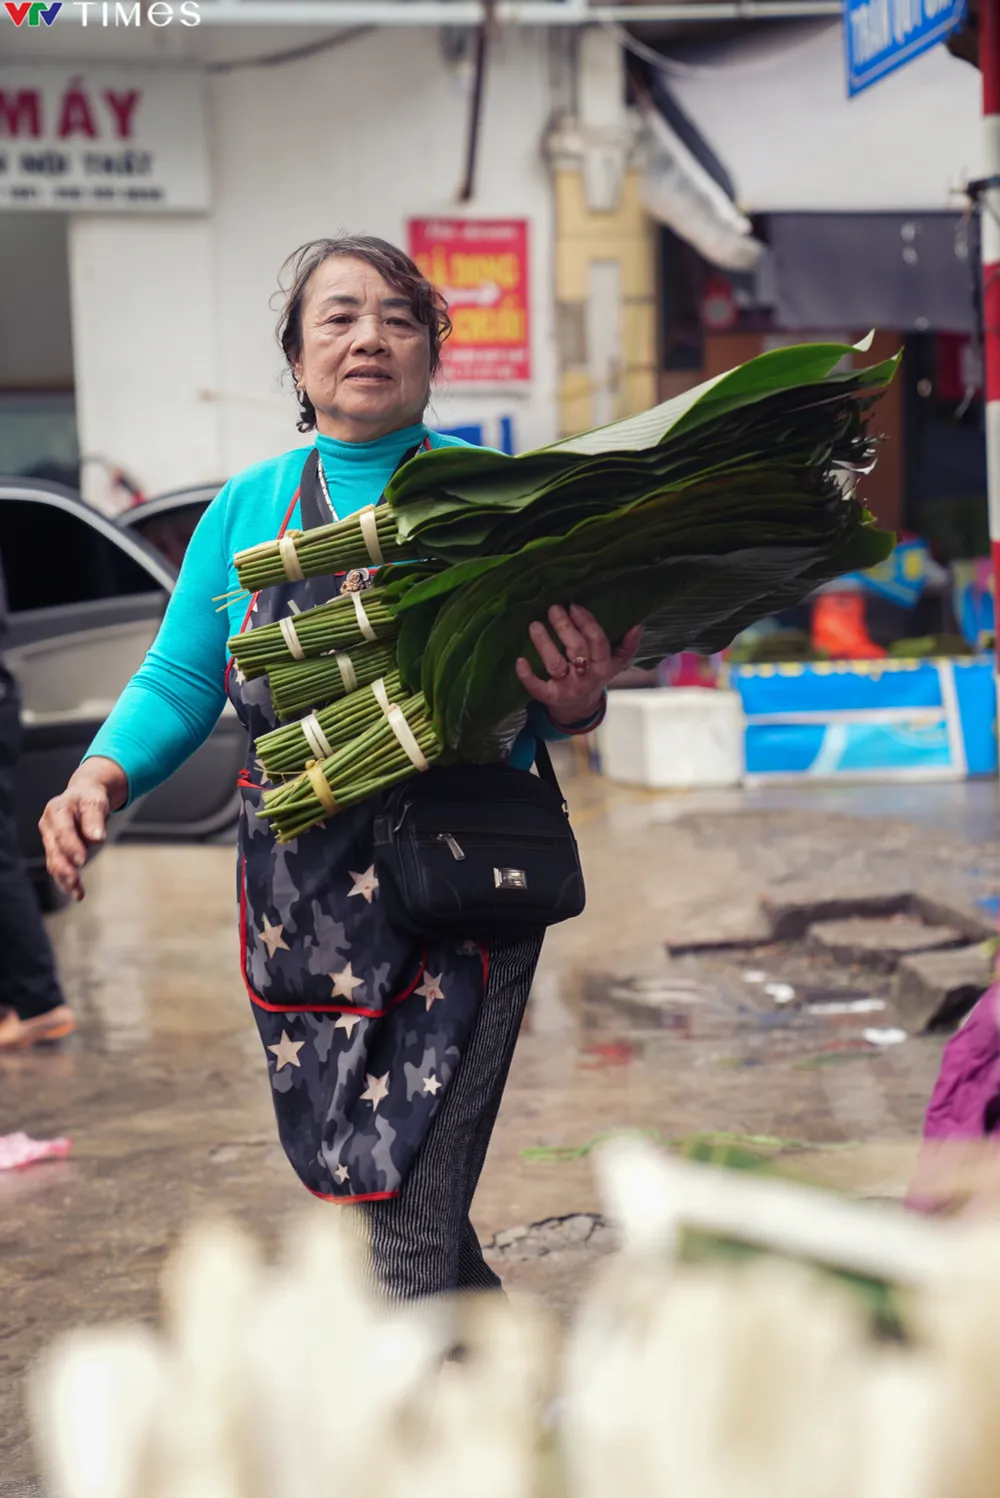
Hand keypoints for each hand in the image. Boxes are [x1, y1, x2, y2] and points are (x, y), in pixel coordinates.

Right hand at [39, 757, 126, 901]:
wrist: (83, 794)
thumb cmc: (90, 798)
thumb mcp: (95, 802)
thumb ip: (95, 820)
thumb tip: (98, 838)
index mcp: (57, 810)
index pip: (63, 830)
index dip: (71, 846)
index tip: (82, 860)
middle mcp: (49, 825)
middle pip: (54, 849)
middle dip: (64, 867)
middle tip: (75, 881)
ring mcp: (49, 838)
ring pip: (54, 861)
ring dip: (64, 878)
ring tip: (78, 894)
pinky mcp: (55, 849)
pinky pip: (58, 866)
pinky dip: (66, 880)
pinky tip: (76, 892)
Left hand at [515, 604, 642, 726]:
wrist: (579, 709)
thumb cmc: (595, 677)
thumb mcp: (615, 664)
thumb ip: (627, 646)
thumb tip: (637, 625)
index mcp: (603, 667)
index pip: (597, 642)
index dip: (586, 623)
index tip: (574, 607)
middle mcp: (586, 678)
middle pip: (576, 649)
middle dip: (564, 627)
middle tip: (553, 609)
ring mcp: (567, 688)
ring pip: (555, 664)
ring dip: (544, 643)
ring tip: (534, 625)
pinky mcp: (549, 697)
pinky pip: (537, 688)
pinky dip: (527, 676)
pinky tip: (520, 661)